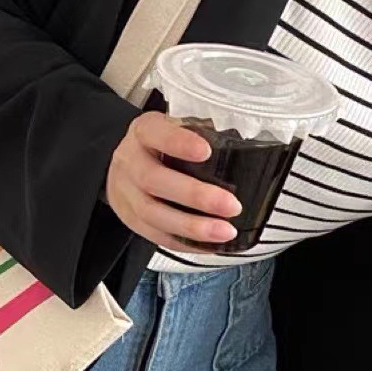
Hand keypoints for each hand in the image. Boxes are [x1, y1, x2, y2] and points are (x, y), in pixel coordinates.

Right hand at [106, 112, 241, 251]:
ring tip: (225, 232)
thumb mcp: (177, 126)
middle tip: (231, 205)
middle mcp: (129, 162)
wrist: (126, 165)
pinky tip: (209, 244)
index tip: (206, 151)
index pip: (154, 133)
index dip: (178, 142)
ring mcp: (125, 192)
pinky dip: (183, 242)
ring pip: (152, 213)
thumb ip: (203, 131)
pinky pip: (154, 234)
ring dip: (191, 226)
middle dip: (194, 195)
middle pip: (152, 180)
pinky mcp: (129, 218)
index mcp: (143, 132)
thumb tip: (246, 139)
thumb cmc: (162, 144)